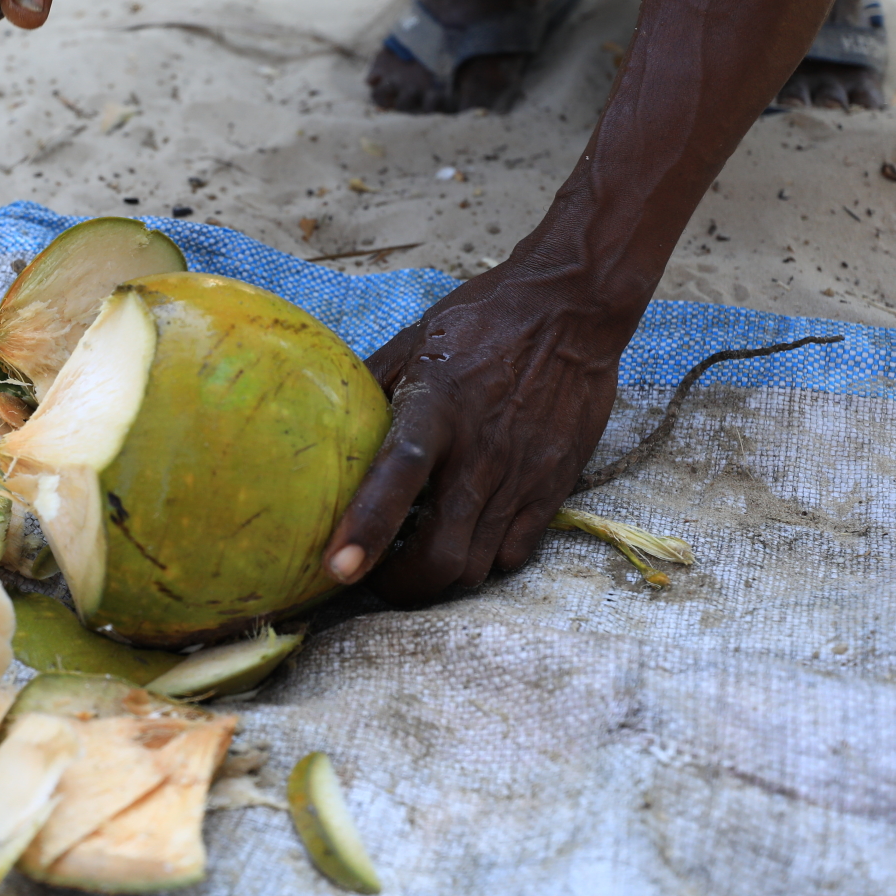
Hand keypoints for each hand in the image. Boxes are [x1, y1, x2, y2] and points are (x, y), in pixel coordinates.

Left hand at [323, 266, 629, 605]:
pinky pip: (515, 557)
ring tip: (418, 557)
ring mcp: (522, 475)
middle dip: (402, 585)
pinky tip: (466, 540)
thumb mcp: (412, 343)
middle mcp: (481, 451)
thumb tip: (327, 427)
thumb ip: (372, 390)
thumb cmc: (479, 323)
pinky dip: (484, 563)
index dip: (366, 527)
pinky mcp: (554, 487)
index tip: (339, 569)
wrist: (569, 310)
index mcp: (436, 407)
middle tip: (378, 574)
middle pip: (441, 556)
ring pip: (477, 568)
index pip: (398, 473)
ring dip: (440, 577)